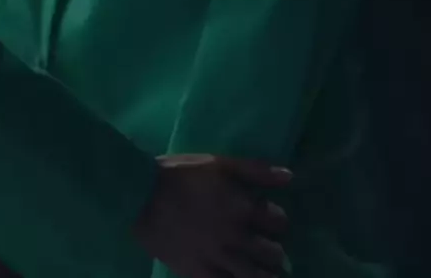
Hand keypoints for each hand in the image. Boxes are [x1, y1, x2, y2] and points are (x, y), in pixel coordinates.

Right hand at [132, 154, 291, 277]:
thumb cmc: (180, 175)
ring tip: (267, 275)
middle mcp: (236, 237)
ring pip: (255, 276)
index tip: (271, 221)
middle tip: (272, 253)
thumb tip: (289, 177)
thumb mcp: (218, 164)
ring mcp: (217, 258)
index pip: (278, 221)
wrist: (140, 196)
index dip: (278, 221)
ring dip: (266, 276)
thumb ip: (255, 170)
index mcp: (243, 207)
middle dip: (276, 253)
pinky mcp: (198, 273)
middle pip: (272, 254)